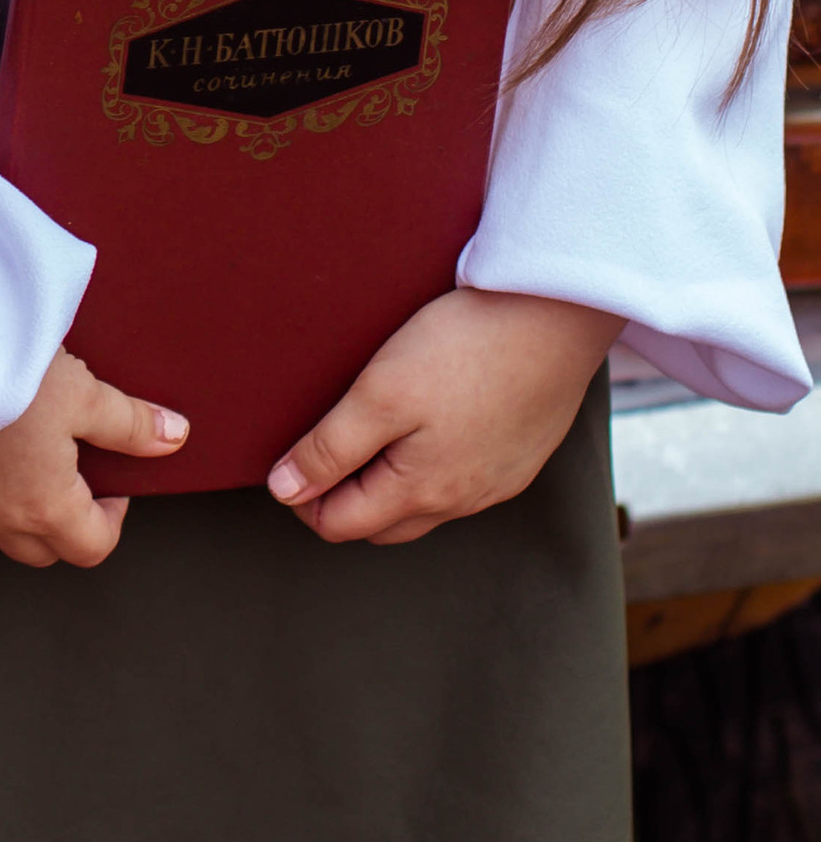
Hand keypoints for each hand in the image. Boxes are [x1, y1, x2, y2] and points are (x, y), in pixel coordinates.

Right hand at [0, 347, 188, 566]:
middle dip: (59, 522)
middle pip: (39, 551)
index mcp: (43, 506)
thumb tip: (175, 438)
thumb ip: (127, 422)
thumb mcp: (77, 387)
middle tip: (61, 473)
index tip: (110, 489)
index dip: (111, 520)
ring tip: (5, 477)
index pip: (92, 547)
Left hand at [267, 287, 619, 545]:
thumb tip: (286, 492)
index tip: (286, 460)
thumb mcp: (380, 394)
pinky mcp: (518, 455)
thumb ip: (331, 448)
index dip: (302, 499)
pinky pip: (461, 479)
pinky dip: (430, 465)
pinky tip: (426, 422)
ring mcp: (496, 481)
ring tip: (367, 430)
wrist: (555, 316)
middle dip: (341, 497)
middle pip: (381, 523)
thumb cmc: (465, 349)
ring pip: (423, 504)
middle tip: (319, 444)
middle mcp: (463, 500)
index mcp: (423, 492)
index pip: (341, 525)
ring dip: (386, 483)